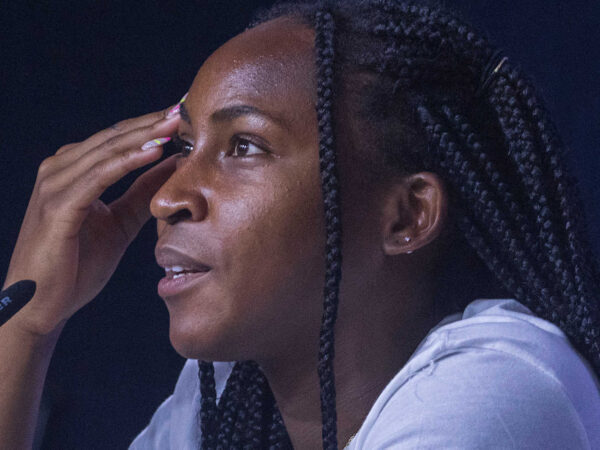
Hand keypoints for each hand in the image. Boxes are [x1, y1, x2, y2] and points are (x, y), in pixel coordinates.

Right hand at [2, 106, 180, 335]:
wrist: (41, 304)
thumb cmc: (76, 265)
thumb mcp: (120, 223)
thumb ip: (141, 193)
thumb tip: (171, 166)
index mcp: (73, 172)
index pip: (117, 140)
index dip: (151, 126)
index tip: (184, 114)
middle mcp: (60, 170)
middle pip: (114, 138)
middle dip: (152, 122)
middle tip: (185, 109)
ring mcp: (55, 185)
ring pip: (107, 151)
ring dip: (144, 135)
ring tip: (176, 123)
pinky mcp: (58, 205)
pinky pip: (99, 176)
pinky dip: (127, 161)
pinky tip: (154, 151)